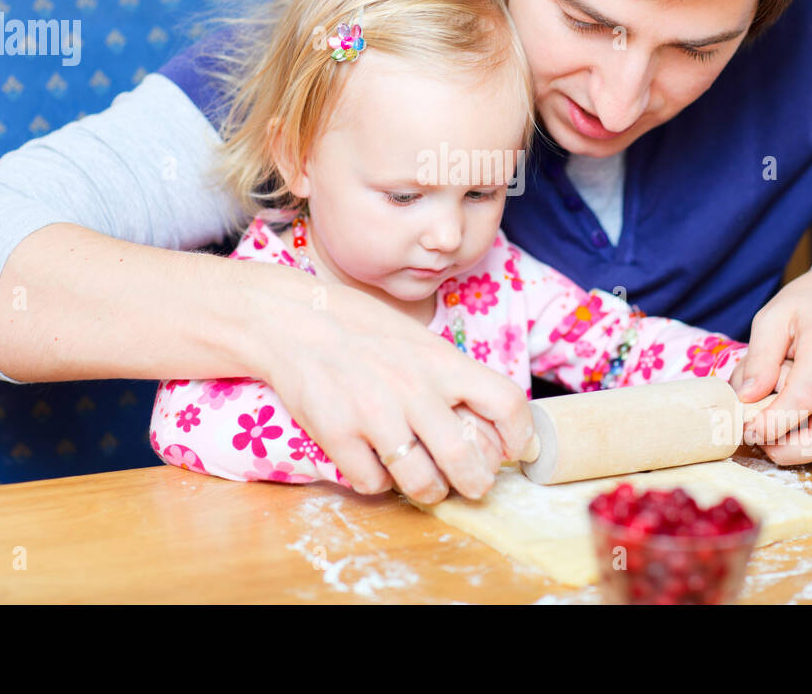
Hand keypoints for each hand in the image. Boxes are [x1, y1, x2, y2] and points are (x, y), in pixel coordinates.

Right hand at [259, 280, 532, 503]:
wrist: (291, 320)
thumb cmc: (361, 328)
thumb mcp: (417, 339)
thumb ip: (450, 376)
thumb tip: (489, 419)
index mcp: (441, 361)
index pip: (505, 401)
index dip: (520, 434)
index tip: (515, 450)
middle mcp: (413, 388)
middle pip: (467, 458)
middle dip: (476, 482)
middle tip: (472, 483)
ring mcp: (374, 414)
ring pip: (422, 481)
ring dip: (430, 490)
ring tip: (425, 482)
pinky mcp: (337, 434)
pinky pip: (373, 482)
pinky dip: (378, 482)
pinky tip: (375, 463)